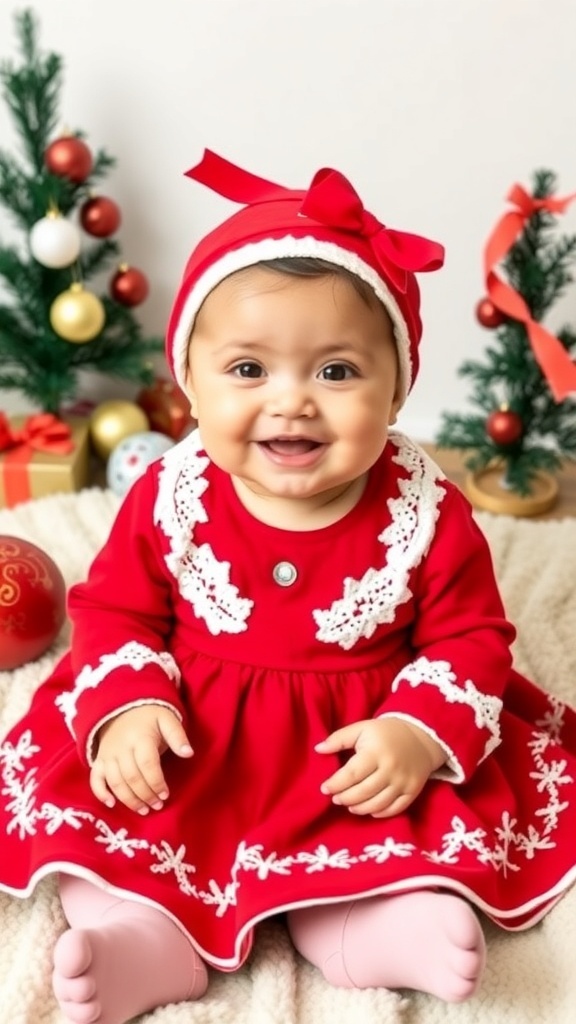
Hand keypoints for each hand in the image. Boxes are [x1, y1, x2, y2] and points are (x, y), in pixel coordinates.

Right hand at [89, 705, 192, 814]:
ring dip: (129, 800)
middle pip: (132, 777)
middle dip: (145, 795)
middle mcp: (121, 747)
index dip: (156, 782)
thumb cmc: (150, 718)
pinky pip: (95, 778)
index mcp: (140, 737)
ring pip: (115, 782)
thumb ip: (178, 736)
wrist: (123, 707)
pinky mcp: (99, 759)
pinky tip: (112, 804)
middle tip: (157, 805)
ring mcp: (107, 754)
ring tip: (143, 810)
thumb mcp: (167, 719)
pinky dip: (100, 793)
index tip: (166, 794)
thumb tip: (189, 754)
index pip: (147, 764)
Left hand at [316, 717, 445, 817]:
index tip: (324, 788)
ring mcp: (403, 782)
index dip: (336, 784)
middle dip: (345, 798)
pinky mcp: (413, 791)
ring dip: (359, 808)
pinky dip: (380, 813)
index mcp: (376, 752)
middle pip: (363, 792)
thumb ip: (339, 738)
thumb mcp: (362, 728)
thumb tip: (318, 749)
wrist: (421, 736)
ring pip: (377, 804)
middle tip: (335, 799)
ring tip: (349, 805)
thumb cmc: (385, 733)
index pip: (352, 774)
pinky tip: (368, 810)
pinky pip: (394, 809)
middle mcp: (390, 769)